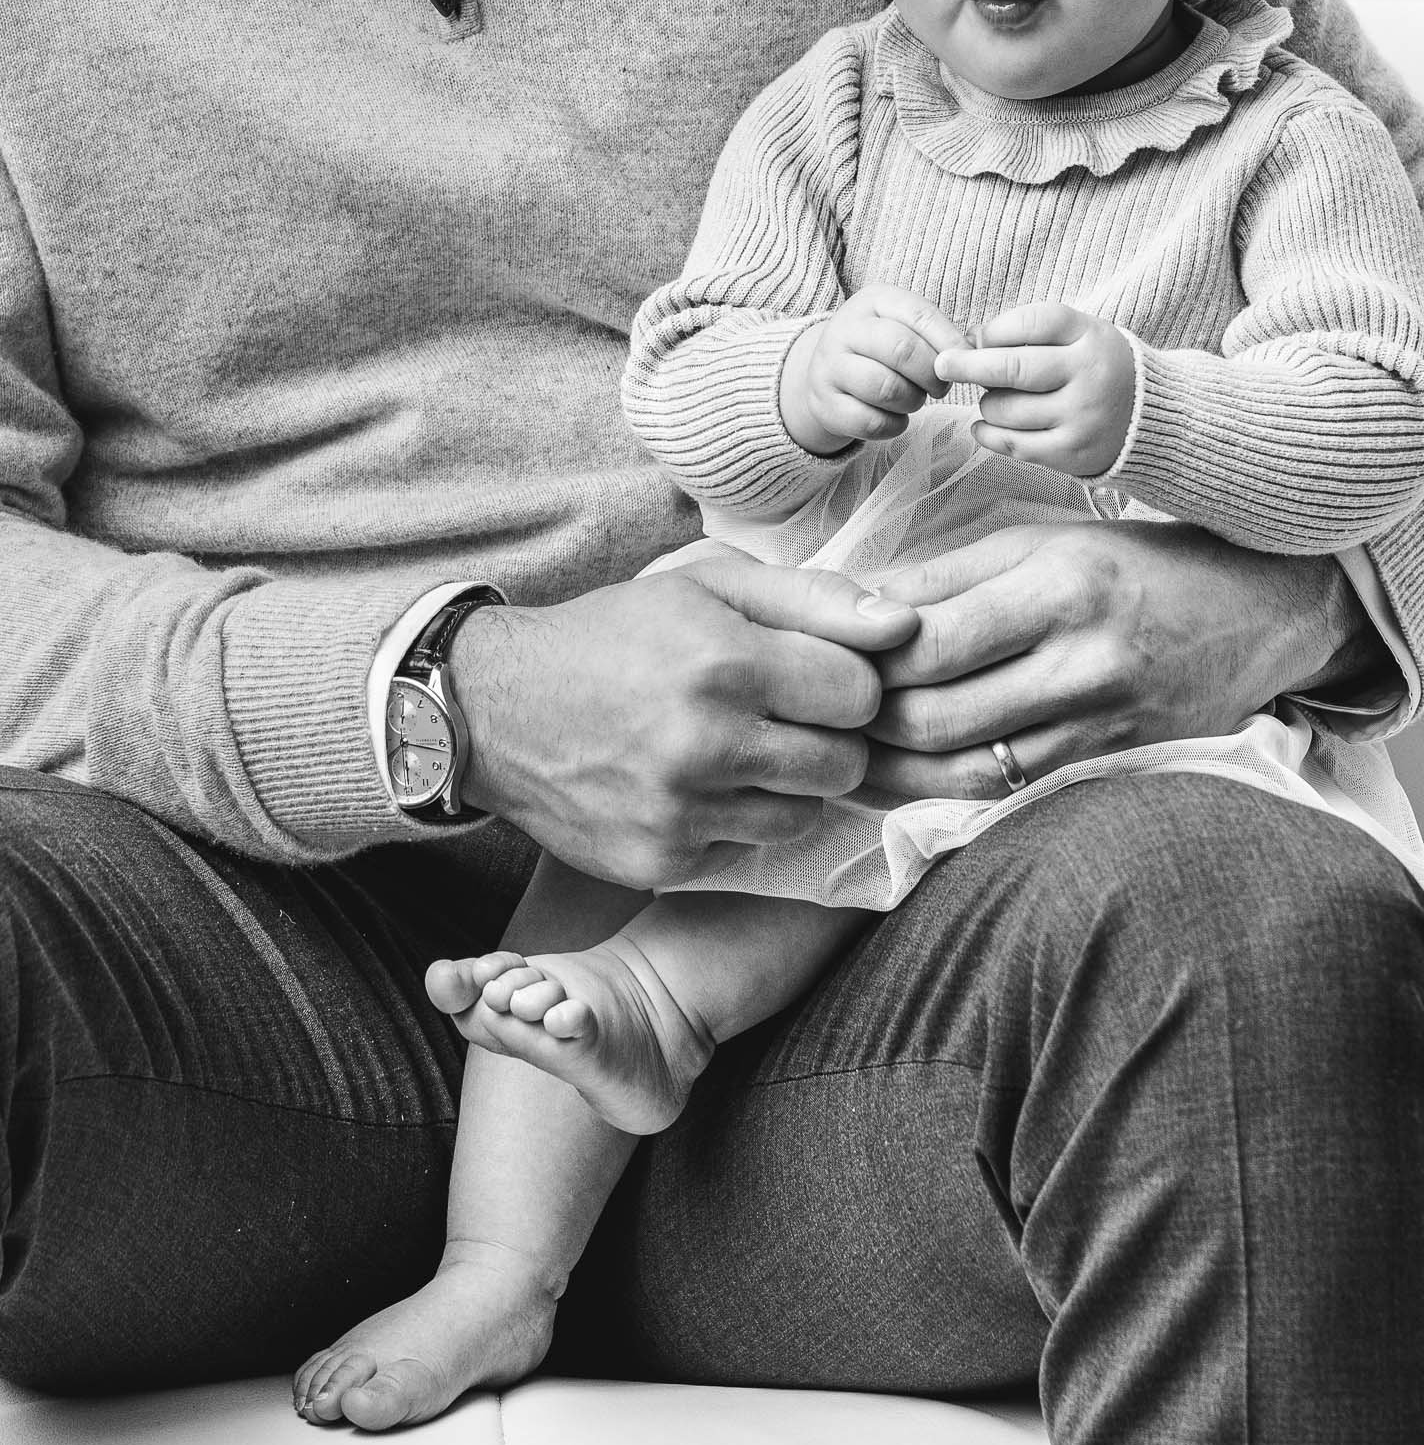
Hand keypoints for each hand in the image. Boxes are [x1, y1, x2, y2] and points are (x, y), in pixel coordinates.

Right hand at [448, 545, 917, 885]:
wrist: (497, 708)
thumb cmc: (616, 632)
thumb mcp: (706, 581)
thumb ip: (814, 598)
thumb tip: (905, 627)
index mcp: (724, 661)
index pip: (860, 693)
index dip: (843, 681)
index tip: (810, 673)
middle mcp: (705, 742)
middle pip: (844, 764)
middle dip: (826, 738)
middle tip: (779, 715)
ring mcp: (681, 812)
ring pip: (803, 814)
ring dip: (785, 784)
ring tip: (734, 747)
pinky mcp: (661, 863)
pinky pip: (747, 851)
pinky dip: (734, 821)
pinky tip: (692, 783)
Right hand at [779, 286, 966, 455]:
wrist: (826, 372)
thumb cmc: (880, 348)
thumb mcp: (904, 325)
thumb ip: (937, 333)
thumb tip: (972, 355)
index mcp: (873, 300)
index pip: (920, 314)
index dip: (950, 343)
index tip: (964, 363)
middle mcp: (845, 328)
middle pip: (902, 350)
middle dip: (932, 375)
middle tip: (939, 387)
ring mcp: (829, 366)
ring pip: (886, 388)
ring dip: (913, 401)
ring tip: (915, 399)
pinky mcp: (824, 404)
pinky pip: (871, 421)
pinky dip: (894, 425)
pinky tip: (896, 417)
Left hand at [858, 518, 1367, 800]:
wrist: (1260, 612)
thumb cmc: (1137, 564)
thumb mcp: (1042, 540)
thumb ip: (943, 577)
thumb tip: (848, 602)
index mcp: (1059, 582)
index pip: (929, 640)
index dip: (861, 660)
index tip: (820, 659)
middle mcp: (1084, 658)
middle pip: (940, 714)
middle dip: (867, 723)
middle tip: (822, 717)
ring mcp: (1104, 723)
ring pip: (969, 769)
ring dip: (894, 772)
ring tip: (846, 757)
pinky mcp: (1115, 765)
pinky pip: (1012, 792)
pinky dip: (948, 792)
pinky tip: (906, 781)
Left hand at [933, 303, 1136, 479]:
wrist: (1153, 419)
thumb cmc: (1100, 368)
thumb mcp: (1080, 336)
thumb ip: (1031, 332)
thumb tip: (970, 338)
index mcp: (1092, 337)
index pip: (1032, 324)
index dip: (995, 330)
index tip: (973, 337)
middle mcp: (1089, 376)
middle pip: (1012, 367)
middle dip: (968, 365)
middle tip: (942, 364)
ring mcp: (1081, 417)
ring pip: (1006, 409)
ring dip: (987, 403)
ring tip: (995, 399)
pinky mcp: (1072, 453)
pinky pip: (1013, 444)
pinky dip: (988, 434)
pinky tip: (983, 425)